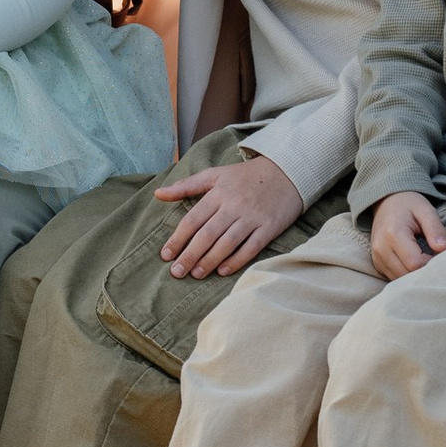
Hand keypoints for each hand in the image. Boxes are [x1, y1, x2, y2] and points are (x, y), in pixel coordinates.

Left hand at [157, 154, 304, 279]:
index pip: (193, 219)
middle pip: (207, 234)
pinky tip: (223, 271)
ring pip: (227, 243)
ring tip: (196, 275)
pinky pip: (251, 247)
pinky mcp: (269, 227)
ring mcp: (252, 217)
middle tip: (176, 272)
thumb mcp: (215, 175)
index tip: (165, 255)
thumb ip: (186, 186)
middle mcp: (234, 206)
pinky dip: (237, 260)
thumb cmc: (246, 176)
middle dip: (190, 255)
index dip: (178, 239)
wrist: (287, 171)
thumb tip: (158, 194)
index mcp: (218, 193)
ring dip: (210, 261)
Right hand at [369, 191, 445, 279]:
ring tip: (426, 261)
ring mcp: (377, 258)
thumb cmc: (409, 205)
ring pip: (400, 280)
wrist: (387, 202)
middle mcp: (381, 249)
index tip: (441, 255)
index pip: (415, 263)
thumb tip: (445, 249)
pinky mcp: (377, 264)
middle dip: (424, 272)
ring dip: (415, 276)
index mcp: (393, 234)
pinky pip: (394, 278)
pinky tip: (416, 264)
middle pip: (406, 275)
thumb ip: (436, 229)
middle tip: (436, 260)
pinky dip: (407, 275)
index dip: (431, 264)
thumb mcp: (426, 210)